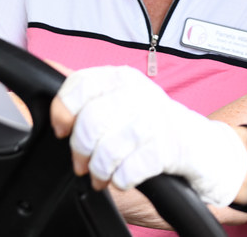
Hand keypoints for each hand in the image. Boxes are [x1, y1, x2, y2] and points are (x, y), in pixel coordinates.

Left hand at [51, 65, 246, 206]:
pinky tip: (125, 176)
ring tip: (104, 173)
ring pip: (107, 149)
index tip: (63, 129)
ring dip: (100, 170)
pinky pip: (129, 169)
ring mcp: (156, 119)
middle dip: (80, 151)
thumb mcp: (118, 101)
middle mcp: (139, 93)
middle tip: (84, 162)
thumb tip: (46, 66)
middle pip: (89, 122)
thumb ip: (85, 92)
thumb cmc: (151, 125)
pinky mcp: (169, 147)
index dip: (63, 112)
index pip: (79, 85)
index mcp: (121, 78)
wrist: (200, 145)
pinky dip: (121, 179)